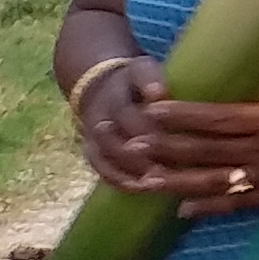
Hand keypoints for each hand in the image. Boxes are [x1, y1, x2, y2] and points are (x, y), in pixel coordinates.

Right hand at [72, 57, 171, 191]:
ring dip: (128, 171)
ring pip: (106, 155)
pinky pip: (100, 167)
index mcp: (115, 92)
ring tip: (153, 183)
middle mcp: (101, 113)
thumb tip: (160, 93)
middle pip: (114, 137)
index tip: (166, 139)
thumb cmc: (137, 81)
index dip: (145, 127)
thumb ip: (151, 80)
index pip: (127, 110)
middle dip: (138, 155)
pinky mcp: (91, 149)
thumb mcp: (144, 70)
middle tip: (164, 170)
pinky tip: (139, 189)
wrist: (99, 84)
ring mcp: (93, 133)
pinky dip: (118, 180)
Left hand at [128, 68, 258, 219]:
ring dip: (177, 182)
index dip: (184, 115)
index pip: (219, 117)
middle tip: (131, 144)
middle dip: (167, 148)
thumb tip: (244, 67)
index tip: (153, 109)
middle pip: (208, 151)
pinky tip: (183, 211)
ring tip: (145, 179)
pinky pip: (240, 205)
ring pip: (216, 182)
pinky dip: (210, 209)